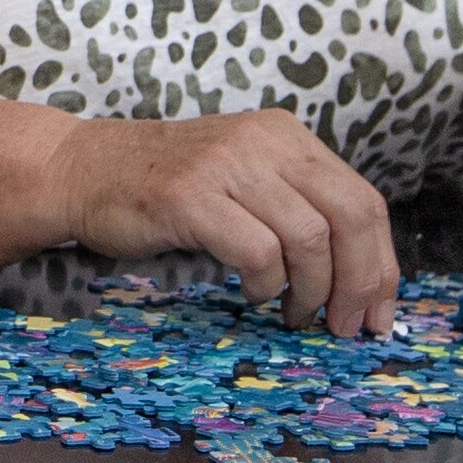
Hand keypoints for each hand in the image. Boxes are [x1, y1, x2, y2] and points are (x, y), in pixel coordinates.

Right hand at [47, 110, 400, 335]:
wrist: (81, 168)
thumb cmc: (165, 188)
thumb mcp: (243, 179)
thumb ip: (294, 208)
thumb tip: (356, 277)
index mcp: (287, 136)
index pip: (363, 200)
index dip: (380, 264)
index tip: (378, 312)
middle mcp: (265, 142)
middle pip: (352, 216)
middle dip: (361, 283)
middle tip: (347, 326)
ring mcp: (227, 166)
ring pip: (309, 237)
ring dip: (312, 291)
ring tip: (293, 312)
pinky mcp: (190, 196)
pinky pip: (258, 251)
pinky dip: (266, 284)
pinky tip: (253, 294)